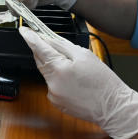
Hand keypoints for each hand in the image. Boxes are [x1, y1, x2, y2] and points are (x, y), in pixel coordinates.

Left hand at [19, 26, 137, 138]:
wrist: (113, 107)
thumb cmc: (103, 82)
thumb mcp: (85, 55)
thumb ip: (63, 46)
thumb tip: (48, 39)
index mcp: (59, 69)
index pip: (39, 49)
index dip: (30, 38)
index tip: (24, 31)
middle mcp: (52, 83)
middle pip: (40, 61)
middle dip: (44, 51)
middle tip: (51, 45)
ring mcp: (53, 95)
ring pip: (46, 73)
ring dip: (53, 66)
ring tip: (74, 68)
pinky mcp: (56, 103)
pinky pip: (52, 85)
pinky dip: (58, 79)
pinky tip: (73, 81)